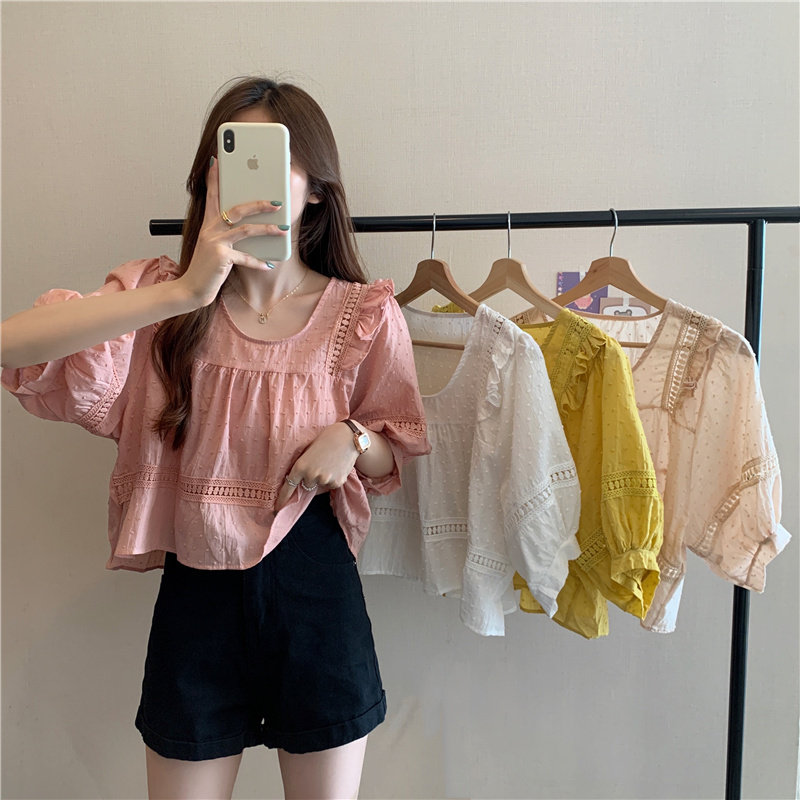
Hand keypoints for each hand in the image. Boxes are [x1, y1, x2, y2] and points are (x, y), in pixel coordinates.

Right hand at [176, 158, 288, 307]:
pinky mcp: (221, 257)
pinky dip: (258, 261)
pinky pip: (245, 257)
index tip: (217, 160)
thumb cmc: (206, 268)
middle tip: (278, 201)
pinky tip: (269, 263)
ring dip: (267, 229)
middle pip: (237, 208)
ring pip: (246, 229)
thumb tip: (250, 227)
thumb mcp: (215, 246)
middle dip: (259, 203)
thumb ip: (227, 234)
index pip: (212, 195)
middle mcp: (210, 228)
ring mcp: (215, 241)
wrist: (191, 289)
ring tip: (283, 229)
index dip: (214, 177)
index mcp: (208, 223)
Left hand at [275, 423, 358, 510]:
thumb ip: (304, 466)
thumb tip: (302, 482)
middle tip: (320, 464)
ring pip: (321, 485)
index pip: (289, 486)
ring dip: (323, 479)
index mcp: (300, 466)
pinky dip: (334, 479)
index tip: (278, 507)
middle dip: (311, 478)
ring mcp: (325, 480)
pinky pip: (332, 485)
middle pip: (307, 485)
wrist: (348, 437)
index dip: (283, 498)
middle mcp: (311, 475)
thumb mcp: (309, 451)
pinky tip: (338, 467)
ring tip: (331, 463)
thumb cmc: (326, 440)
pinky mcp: (337, 482)